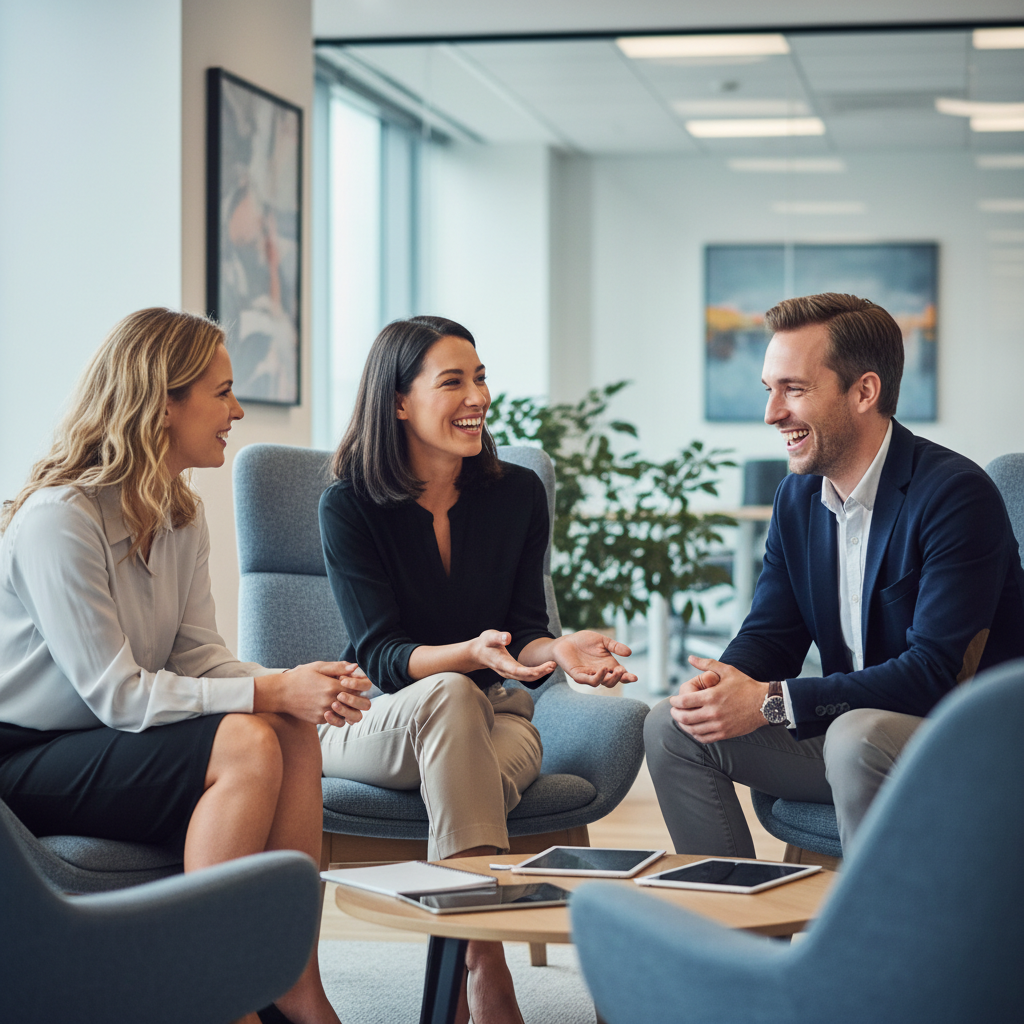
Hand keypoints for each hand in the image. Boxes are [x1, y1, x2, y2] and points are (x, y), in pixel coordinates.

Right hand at [255, 661, 372, 725]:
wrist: (280, 693)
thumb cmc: (300, 677)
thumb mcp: (318, 667)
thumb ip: (338, 667)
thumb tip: (356, 667)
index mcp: (332, 687)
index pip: (356, 689)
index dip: (357, 686)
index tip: (350, 682)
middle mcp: (330, 702)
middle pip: (356, 706)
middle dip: (357, 701)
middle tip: (350, 695)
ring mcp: (324, 713)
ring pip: (347, 717)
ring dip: (348, 711)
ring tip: (342, 702)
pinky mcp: (319, 720)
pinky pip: (335, 721)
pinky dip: (337, 715)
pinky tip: (331, 707)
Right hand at [471, 630, 555, 682]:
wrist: (478, 653)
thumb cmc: (485, 643)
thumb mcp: (489, 636)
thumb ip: (498, 637)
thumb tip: (508, 637)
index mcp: (502, 663)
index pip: (518, 671)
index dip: (532, 671)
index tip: (545, 667)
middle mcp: (506, 671)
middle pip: (526, 677)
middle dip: (541, 672)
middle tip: (554, 664)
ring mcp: (510, 673)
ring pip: (527, 678)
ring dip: (541, 673)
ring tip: (553, 665)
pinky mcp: (513, 672)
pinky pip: (526, 675)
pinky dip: (537, 672)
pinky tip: (546, 666)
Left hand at [552, 630, 636, 687]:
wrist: (566, 640)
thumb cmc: (584, 641)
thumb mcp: (602, 641)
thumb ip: (615, 646)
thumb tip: (630, 653)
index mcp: (608, 666)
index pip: (620, 675)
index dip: (628, 678)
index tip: (635, 678)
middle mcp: (599, 672)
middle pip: (611, 682)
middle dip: (618, 678)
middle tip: (622, 671)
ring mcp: (588, 675)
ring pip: (600, 683)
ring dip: (608, 678)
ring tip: (611, 669)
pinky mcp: (577, 674)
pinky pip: (587, 680)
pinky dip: (596, 677)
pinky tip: (602, 669)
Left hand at [668, 655, 768, 742]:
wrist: (765, 704)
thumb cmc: (745, 685)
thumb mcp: (727, 670)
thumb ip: (706, 664)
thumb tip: (690, 657)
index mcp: (712, 696)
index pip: (684, 702)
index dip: (675, 701)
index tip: (672, 700)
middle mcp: (714, 712)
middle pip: (685, 718)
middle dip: (675, 714)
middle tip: (674, 710)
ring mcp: (719, 725)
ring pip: (693, 729)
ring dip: (683, 725)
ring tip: (681, 719)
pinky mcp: (725, 734)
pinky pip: (704, 738)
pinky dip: (695, 734)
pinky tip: (693, 728)